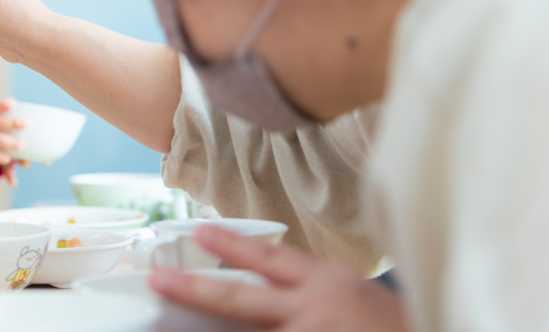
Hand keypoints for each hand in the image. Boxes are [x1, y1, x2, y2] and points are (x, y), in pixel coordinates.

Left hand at [150, 225, 412, 331]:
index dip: (231, 244)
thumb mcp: (355, 296)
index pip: (269, 257)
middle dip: (195, 289)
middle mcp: (315, 310)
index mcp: (326, 283)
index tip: (198, 232)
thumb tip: (263, 287)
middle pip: (242, 299)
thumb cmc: (397, 326)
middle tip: (157, 279)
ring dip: (217, 329)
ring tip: (166, 327)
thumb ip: (311, 290)